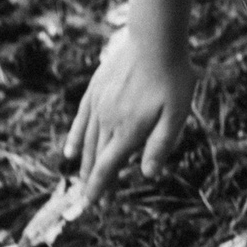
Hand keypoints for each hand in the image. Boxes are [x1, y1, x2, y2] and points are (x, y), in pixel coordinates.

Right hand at [64, 21, 198, 202]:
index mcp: (128, 132)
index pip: (107, 168)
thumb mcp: (177, 115)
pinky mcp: (95, 91)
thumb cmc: (172, 79)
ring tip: (82, 180)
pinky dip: (75, 138)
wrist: (154, 41)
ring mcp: (99, 105)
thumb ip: (161, 146)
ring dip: (84, 163)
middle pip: (95, 158)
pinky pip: (81, 120)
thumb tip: (147, 175)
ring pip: (87, 142)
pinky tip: (69, 150)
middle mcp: (108, 121)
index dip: (99, 188)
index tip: (92, 205)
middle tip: (91, 200)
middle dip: (93, 181)